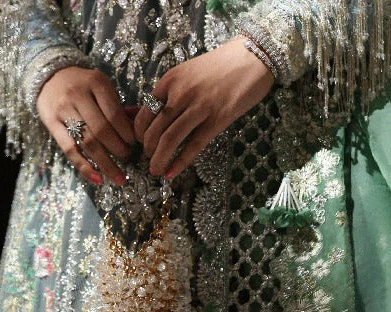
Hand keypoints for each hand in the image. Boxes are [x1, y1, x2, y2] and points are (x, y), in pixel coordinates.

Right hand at [37, 66, 138, 185]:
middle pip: (102, 130)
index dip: (127, 134)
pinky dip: (85, 167)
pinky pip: (70, 150)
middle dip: (118, 149)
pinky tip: (98, 179)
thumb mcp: (102, 88)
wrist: (50, 76)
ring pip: (88, 142)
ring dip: (106, 164)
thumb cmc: (84, 85)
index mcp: (96, 83)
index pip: (115, 115)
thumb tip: (141, 128)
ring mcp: (63, 109)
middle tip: (127, 157)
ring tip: (119, 178)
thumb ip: (120, 107)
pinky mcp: (51, 123)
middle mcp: (78, 94)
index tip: (134, 144)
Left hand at [135, 37, 273, 179]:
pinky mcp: (217, 120)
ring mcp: (199, 107)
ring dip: (159, 159)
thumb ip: (168, 93)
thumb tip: (144, 113)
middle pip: (155, 129)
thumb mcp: (187, 73)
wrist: (251, 58)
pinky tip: (172, 173)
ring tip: (155, 171)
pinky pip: (193, 146)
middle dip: (148, 150)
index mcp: (170, 80)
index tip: (141, 144)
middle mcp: (181, 93)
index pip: (145, 112)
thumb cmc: (219, 67)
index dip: (139, 133)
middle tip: (148, 159)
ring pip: (170, 139)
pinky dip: (180, 162)